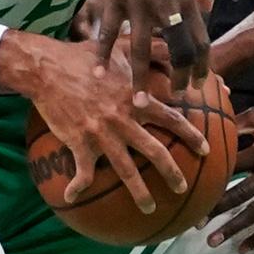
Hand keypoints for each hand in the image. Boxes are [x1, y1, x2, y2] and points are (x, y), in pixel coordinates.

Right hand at [0, 33, 208, 212]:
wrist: (48, 68)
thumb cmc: (84, 56)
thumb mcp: (122, 48)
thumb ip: (152, 50)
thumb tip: (176, 45)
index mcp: (136, 98)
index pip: (172, 119)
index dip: (191, 135)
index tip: (205, 149)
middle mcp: (123, 119)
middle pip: (155, 151)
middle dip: (172, 172)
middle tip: (182, 188)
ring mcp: (102, 134)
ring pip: (126, 170)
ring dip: (139, 192)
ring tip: (149, 208)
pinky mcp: (79, 143)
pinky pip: (82, 172)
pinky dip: (78, 186)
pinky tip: (72, 196)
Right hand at [97, 0, 209, 104]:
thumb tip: (211, 1)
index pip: (200, 40)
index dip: (202, 65)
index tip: (202, 83)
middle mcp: (167, 4)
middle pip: (178, 51)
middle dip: (180, 78)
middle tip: (178, 97)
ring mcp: (139, 2)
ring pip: (142, 49)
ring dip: (142, 79)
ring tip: (140, 102)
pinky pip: (109, 32)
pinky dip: (103, 54)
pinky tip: (99, 74)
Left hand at [205, 100, 253, 252]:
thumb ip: (235, 125)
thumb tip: (209, 132)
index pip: (232, 168)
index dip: (212, 179)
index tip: (192, 190)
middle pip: (241, 195)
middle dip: (217, 210)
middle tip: (196, 223)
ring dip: (234, 229)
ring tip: (213, 242)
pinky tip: (244, 248)